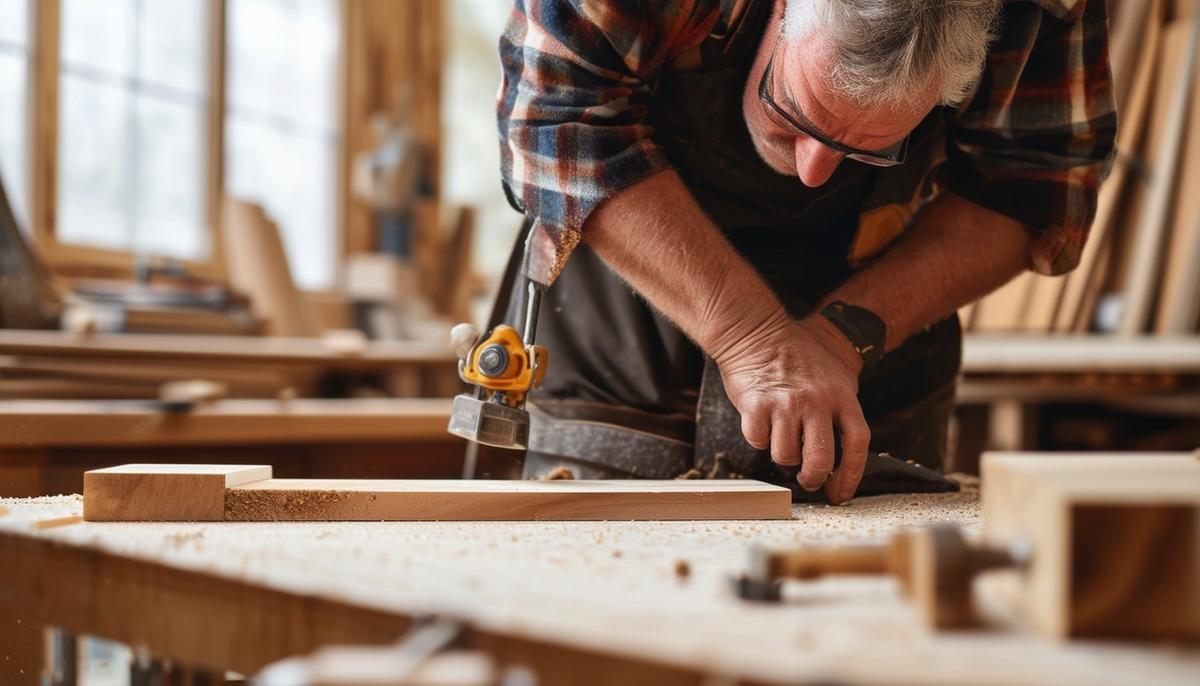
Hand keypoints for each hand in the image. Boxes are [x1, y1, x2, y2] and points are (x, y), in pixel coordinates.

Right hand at [713, 311, 869, 503]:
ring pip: (785, 456)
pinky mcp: (757, 404)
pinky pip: (758, 440)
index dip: (850, 477)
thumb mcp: (836, 374)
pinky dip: (758, 438)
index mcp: (842, 396)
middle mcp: (816, 401)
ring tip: (781, 437)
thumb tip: (843, 449)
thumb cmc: (798, 352)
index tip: (839, 494)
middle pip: (820, 460)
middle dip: (813, 479)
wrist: (758, 331)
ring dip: (782, 455)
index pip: (856, 446)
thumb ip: (842, 407)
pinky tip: (762, 422)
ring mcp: (786, 403)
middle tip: (807, 480)